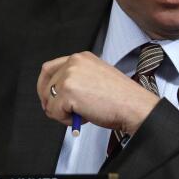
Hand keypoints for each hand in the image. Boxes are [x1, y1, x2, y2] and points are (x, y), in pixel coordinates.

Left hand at [36, 52, 159, 134]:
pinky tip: (83, 117)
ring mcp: (69, 76)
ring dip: (62, 113)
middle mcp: (73, 63)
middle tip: (62, 113)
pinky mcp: (68, 92)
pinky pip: (54, 112)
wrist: (134, 107)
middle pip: (45, 85)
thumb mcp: (96, 77)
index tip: (47, 97)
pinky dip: (66, 120)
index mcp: (81, 58)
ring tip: (82, 114)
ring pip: (49, 100)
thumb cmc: (121, 98)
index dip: (44, 86)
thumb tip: (57, 93)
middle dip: (51, 102)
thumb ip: (76, 79)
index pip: (49, 68)